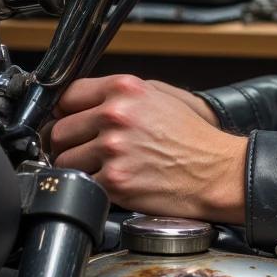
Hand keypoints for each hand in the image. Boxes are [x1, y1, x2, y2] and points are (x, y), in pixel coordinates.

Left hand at [51, 75, 244, 220]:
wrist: (217, 172)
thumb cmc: (193, 137)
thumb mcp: (159, 96)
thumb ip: (117, 95)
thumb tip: (80, 104)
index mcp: (124, 89)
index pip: (67, 95)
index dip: (65, 111)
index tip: (69, 121)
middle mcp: (116, 116)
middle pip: (59, 130)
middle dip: (69, 143)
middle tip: (86, 150)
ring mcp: (113, 150)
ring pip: (64, 160)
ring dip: (77, 167)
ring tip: (101, 168)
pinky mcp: (115, 182)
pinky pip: (82, 184)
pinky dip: (93, 187)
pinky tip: (113, 182)